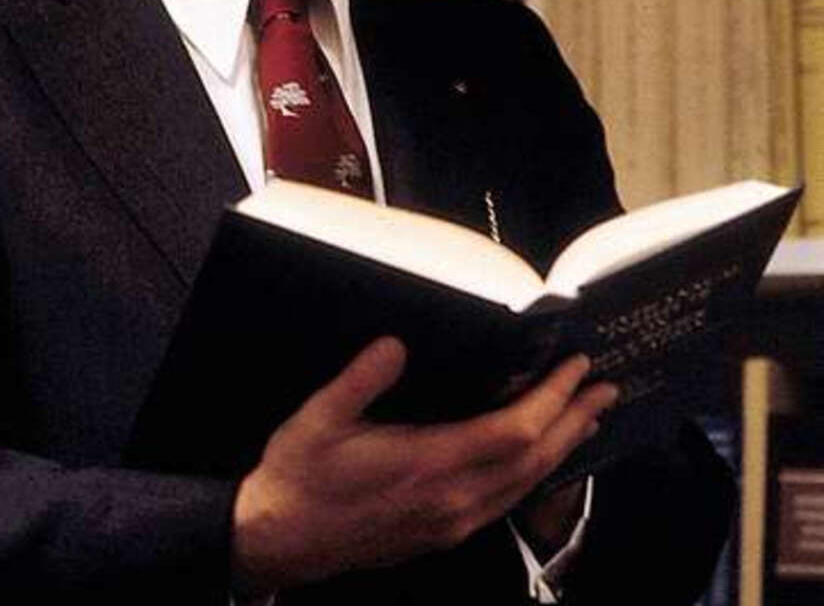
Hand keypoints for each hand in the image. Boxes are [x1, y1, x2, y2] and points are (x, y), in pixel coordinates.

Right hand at [231, 337, 617, 595]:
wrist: (281, 539)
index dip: (551, 399)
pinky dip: (534, 472)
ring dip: (561, 448)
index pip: (512, 432)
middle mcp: (451, 500)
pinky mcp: (443, 532)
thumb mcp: (320, 416)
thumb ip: (362, 378)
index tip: (575, 369)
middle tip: (604, 388)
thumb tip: (396, 344)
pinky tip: (537, 457)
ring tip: (586, 418)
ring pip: (525, 485)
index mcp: (427, 465)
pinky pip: (506, 500)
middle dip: (573, 421)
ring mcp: (451, 521)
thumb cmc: (301, 475)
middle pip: (533, 460)